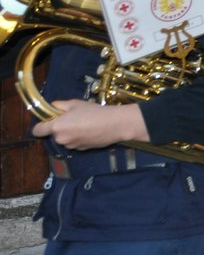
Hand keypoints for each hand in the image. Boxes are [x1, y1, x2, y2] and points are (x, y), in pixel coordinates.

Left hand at [31, 99, 147, 150]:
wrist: (114, 124)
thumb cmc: (94, 112)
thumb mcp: (75, 103)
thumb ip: (59, 105)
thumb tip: (53, 108)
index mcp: (56, 126)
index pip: (37, 131)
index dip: (41, 125)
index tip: (50, 120)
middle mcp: (60, 139)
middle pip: (53, 134)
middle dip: (59, 128)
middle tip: (73, 119)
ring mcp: (70, 146)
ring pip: (64, 139)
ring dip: (69, 134)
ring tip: (84, 125)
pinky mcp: (80, 150)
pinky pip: (74, 143)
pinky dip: (78, 138)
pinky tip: (90, 131)